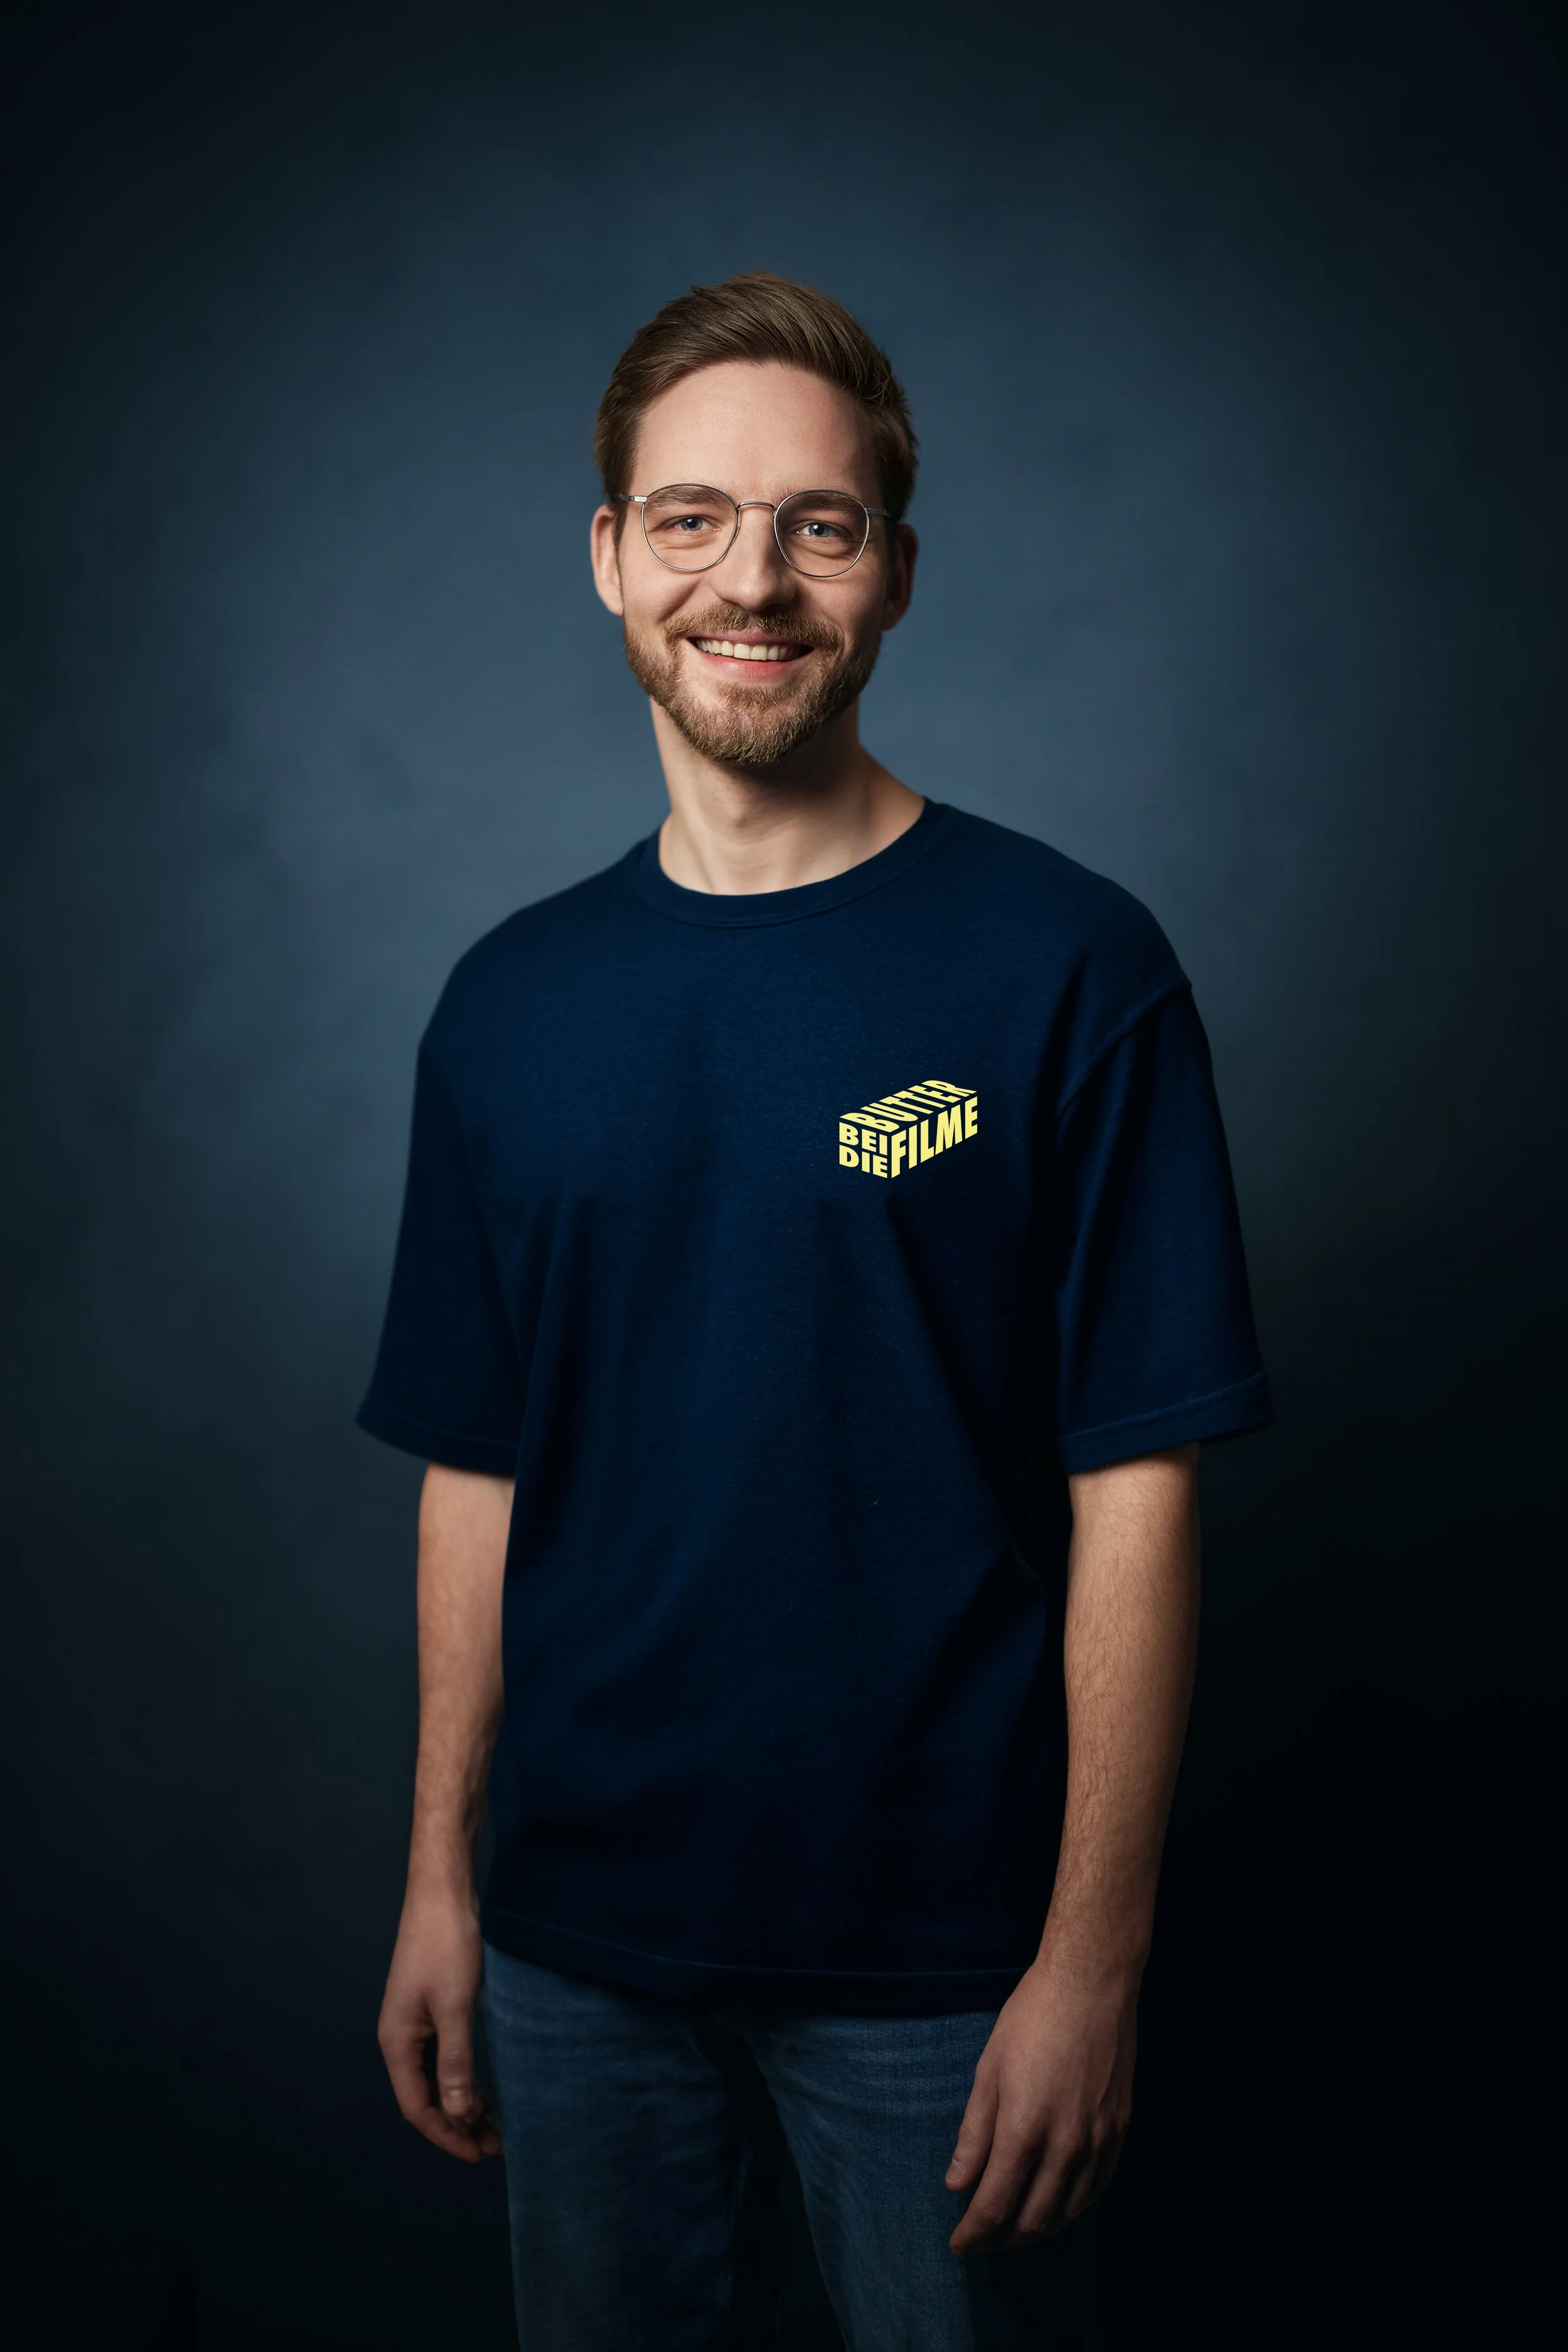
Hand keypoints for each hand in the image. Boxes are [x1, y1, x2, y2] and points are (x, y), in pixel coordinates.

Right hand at [377, 1884, 501, 2162]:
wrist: (443, 1891)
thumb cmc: (446, 1943)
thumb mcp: (456, 2006)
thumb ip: (456, 2062)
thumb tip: (458, 2114)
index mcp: (397, 2041)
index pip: (417, 2107)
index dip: (446, 2135)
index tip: (477, 2154)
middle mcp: (400, 2036)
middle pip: (425, 2096)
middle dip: (457, 2124)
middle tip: (493, 2145)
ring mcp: (415, 2022)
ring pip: (435, 2077)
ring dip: (461, 2102)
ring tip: (492, 2124)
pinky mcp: (432, 2007)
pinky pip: (443, 2056)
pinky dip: (461, 2076)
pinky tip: (482, 2086)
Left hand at [945, 1953, 1137, 2251]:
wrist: (1092, 1985)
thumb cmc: (1032, 2019)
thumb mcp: (988, 2071)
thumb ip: (974, 2134)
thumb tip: (957, 2184)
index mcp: (1024, 2130)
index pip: (995, 2206)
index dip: (973, 2233)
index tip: (958, 2243)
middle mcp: (1065, 2146)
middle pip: (1031, 2221)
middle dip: (1001, 2240)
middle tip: (981, 2240)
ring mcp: (1097, 2142)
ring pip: (1066, 2213)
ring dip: (1036, 2229)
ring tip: (1012, 2229)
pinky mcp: (1119, 2132)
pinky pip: (1096, 2190)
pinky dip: (1071, 2209)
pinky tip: (1055, 2205)